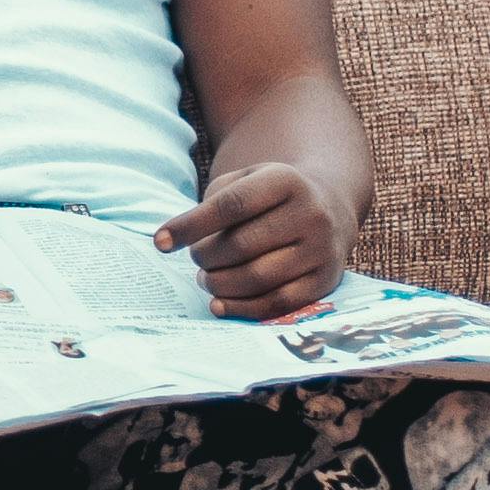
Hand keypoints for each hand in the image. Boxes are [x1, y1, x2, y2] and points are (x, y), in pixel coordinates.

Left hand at [160, 162, 347, 321]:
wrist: (329, 208)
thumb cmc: (271, 197)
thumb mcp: (246, 181)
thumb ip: (211, 202)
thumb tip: (171, 239)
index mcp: (285, 180)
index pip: (231, 205)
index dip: (191, 225)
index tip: (161, 242)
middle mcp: (310, 213)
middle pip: (242, 245)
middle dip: (206, 257)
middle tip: (196, 259)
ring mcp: (320, 249)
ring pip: (258, 278)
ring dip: (220, 284)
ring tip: (206, 279)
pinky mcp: (324, 281)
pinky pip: (278, 304)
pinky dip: (242, 309)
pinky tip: (219, 303)